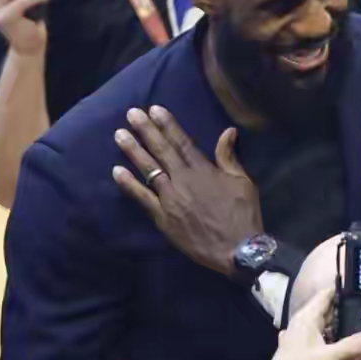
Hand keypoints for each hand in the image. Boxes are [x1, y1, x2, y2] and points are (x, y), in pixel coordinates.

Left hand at [112, 106, 262, 277]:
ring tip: (119, 135)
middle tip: (131, 114)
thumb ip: (229, 157)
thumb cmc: (243, 214)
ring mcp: (170, 199)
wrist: (236, 249)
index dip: (167, 125)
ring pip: (148, 170)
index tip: (154, 109)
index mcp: (204, 170)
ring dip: (133, 151)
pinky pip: (142, 198)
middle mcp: (183, 180)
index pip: (182, 142)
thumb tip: (228, 131)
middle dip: (146, 131)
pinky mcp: (163, 218)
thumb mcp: (243, 182)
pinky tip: (117, 171)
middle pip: (161, 151)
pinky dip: (129, 184)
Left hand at [253, 287, 360, 359]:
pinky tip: (339, 346)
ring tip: (357, 330)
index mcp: (306, 318)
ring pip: (322, 326)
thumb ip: (350, 346)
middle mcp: (302, 322)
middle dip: (343, 313)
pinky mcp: (298, 348)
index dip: (340, 291)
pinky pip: (317, 338)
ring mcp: (298, 335)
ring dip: (337, 329)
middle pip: (325, 311)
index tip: (358, 290)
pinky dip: (329, 340)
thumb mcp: (328, 358)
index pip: (325, 295)